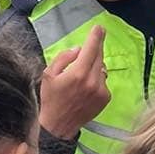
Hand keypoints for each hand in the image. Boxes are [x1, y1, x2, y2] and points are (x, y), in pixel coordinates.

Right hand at [39, 25, 110, 140]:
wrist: (58, 126)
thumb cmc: (51, 99)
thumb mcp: (49, 74)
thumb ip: (64, 58)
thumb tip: (78, 49)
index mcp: (78, 73)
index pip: (91, 48)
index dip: (96, 36)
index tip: (99, 28)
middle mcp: (92, 81)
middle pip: (99, 56)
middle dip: (95, 48)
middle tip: (91, 43)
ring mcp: (101, 90)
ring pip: (101, 69)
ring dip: (94, 66)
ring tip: (81, 75)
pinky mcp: (105, 98)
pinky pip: (103, 81)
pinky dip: (96, 79)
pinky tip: (85, 87)